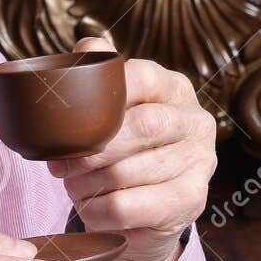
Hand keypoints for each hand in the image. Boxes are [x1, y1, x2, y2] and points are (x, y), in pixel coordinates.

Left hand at [49, 38, 217, 260]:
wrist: (145, 214)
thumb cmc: (122, 151)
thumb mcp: (111, 112)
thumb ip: (99, 78)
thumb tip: (88, 46)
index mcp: (174, 88)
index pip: (142, 77)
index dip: (104, 94)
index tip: (69, 120)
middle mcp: (197, 121)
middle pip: (141, 125)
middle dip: (90, 149)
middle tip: (59, 163)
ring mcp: (201, 162)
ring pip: (128, 171)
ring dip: (87, 183)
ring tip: (73, 186)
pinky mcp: (192, 201)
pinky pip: (128, 206)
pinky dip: (97, 210)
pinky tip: (90, 208)